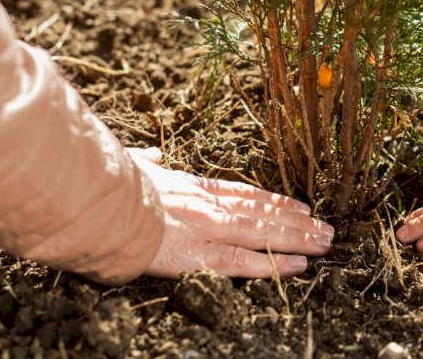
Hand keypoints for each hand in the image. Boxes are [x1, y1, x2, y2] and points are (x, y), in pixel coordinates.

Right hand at [127, 148, 332, 277]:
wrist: (96, 204)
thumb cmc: (111, 185)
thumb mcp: (134, 166)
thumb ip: (148, 162)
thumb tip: (152, 155)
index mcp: (193, 187)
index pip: (245, 194)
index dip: (276, 201)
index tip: (300, 206)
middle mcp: (208, 206)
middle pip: (262, 213)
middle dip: (297, 222)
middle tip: (326, 227)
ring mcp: (207, 229)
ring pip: (263, 234)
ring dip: (298, 239)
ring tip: (325, 242)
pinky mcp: (198, 254)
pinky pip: (244, 262)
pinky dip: (273, 264)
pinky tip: (299, 266)